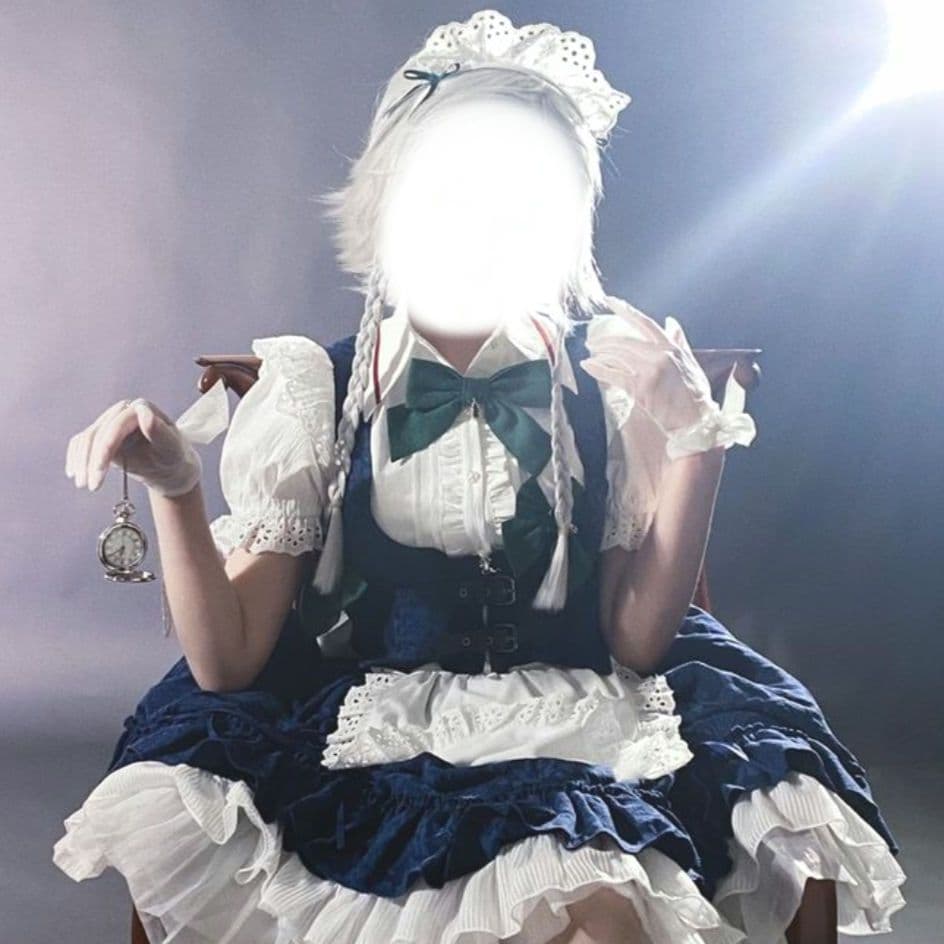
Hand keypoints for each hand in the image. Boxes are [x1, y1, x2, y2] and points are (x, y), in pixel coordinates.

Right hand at [66, 398, 201, 496]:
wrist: (170, 468)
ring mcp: (110, 422)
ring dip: (81, 462)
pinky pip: (82, 443)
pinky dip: (76, 458)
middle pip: (98, 432)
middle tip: (92, 486)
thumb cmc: (174, 457)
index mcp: (142, 408)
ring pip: (86, 438)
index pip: (117, 424)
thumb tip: (142, 412)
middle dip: (92, 460)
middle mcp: (123, 411)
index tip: (99, 471)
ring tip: (83, 484)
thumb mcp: (171, 448)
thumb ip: (159, 431)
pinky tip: (74, 474)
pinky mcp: (101, 434)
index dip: (105, 448)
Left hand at [582, 307, 715, 434]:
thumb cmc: (695, 396)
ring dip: (601, 353)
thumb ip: (679, 342)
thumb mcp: (691, 363)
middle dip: (606, 340)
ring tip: (590, 353)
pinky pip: (615, 376)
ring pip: (619, 356)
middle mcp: (661, 355)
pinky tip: (587, 366)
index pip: (645, 323)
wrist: (697, 422)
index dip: (626, 310)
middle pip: (626, 341)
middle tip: (592, 341)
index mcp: (672, 347)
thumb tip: (670, 322)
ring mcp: (650, 371)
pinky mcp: (641, 388)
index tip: (610, 301)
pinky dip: (599, 369)